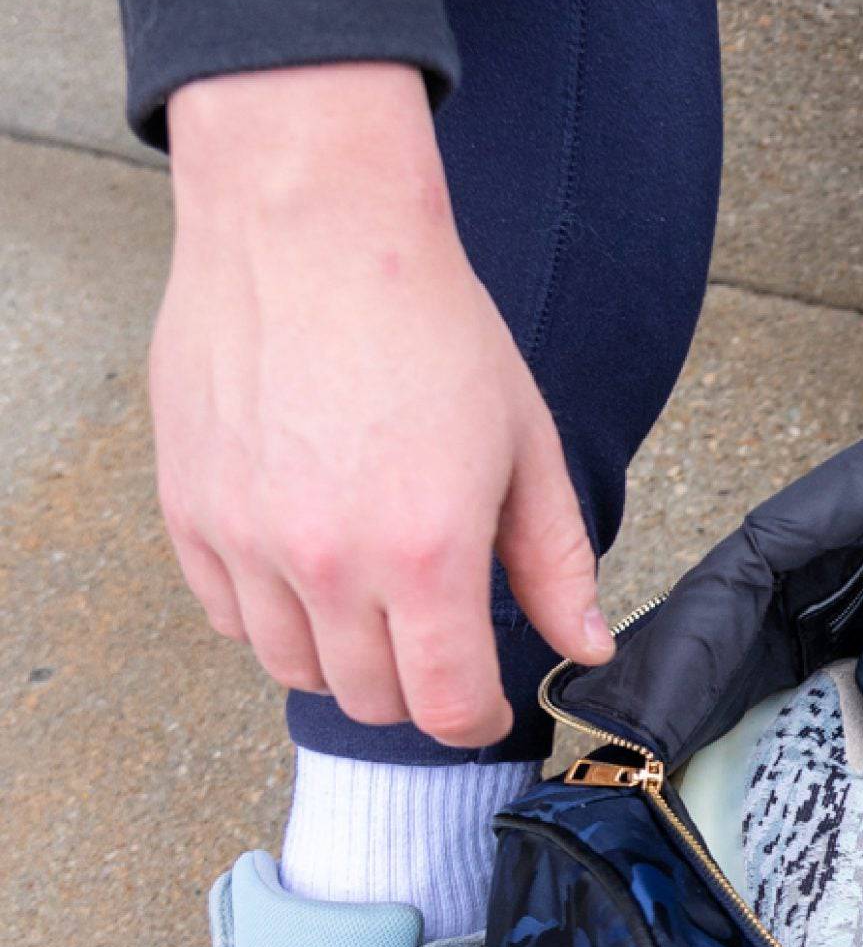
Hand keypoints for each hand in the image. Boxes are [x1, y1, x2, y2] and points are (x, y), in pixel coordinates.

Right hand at [154, 63, 611, 748]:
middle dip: (416, 689)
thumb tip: (589, 646)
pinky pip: (227, 617)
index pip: (448, 707)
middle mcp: (328, 560)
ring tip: (372, 601)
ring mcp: (248, 539)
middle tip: (436, 642)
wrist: (313, 227)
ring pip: (294, 668)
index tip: (487, 702)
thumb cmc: (431, 326)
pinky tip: (307, 570)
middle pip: (372, 701)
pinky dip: (270, 615)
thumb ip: (555, 564)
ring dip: (341, 657)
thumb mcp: (526, 448)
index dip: (479, 719)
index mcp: (426, 553)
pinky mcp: (190, 510)